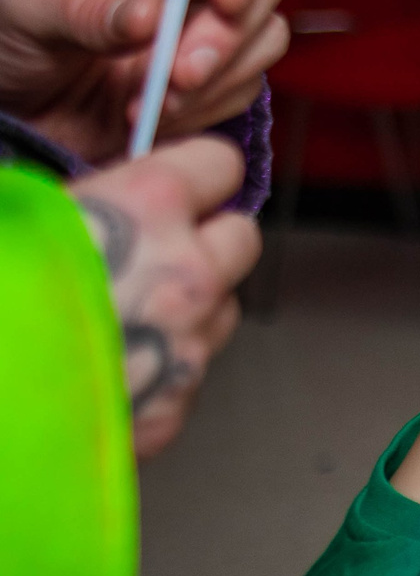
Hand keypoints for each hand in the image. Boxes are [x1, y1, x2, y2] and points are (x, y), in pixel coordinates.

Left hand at [0, 0, 288, 161]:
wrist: (19, 109)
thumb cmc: (19, 39)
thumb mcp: (31, 13)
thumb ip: (88, 10)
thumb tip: (150, 16)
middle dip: (229, 30)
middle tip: (183, 71)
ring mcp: (213, 22)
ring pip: (265, 35)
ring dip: (220, 73)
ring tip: (157, 100)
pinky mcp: (220, 74)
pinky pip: (246, 86)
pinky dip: (207, 105)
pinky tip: (157, 112)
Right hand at [69, 137, 261, 458]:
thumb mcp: (22, 214)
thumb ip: (84, 200)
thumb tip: (104, 199)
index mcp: (147, 206)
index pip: (220, 165)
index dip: (196, 176)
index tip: (178, 186)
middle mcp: (186, 273)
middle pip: (240, 239)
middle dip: (206, 241)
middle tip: (155, 252)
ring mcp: (187, 346)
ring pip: (222, 310)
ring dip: (189, 309)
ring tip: (121, 317)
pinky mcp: (170, 410)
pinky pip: (187, 376)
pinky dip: (160, 370)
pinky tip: (106, 369)